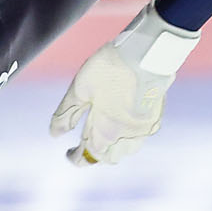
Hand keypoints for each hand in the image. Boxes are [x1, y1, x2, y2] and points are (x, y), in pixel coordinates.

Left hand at [49, 0, 198, 165]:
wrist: (147, 52)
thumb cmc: (109, 68)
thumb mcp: (79, 89)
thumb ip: (66, 114)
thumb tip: (55, 135)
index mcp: (106, 130)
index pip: (89, 155)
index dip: (77, 158)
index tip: (70, 154)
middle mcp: (128, 135)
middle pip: (110, 157)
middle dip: (96, 154)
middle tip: (84, 142)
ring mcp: (145, 128)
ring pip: (128, 150)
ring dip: (114, 148)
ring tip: (104, 134)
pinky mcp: (156, 117)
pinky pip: (140, 137)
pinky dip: (129, 137)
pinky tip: (122, 123)